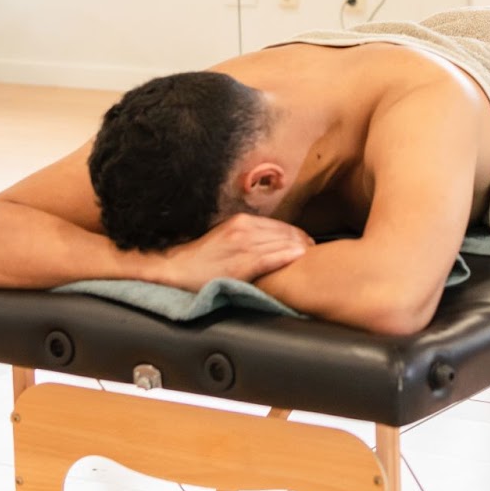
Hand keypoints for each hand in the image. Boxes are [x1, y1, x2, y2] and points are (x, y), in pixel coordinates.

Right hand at [154, 213, 312, 290]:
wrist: (175, 268)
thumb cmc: (200, 256)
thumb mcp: (224, 235)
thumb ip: (246, 234)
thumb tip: (268, 239)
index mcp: (240, 221)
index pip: (278, 225)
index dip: (295, 233)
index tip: (306, 241)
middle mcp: (243, 229)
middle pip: (283, 233)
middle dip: (301, 240)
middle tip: (314, 249)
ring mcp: (242, 246)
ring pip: (280, 244)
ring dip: (299, 248)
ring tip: (312, 254)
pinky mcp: (240, 264)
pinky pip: (269, 258)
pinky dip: (286, 256)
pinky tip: (299, 256)